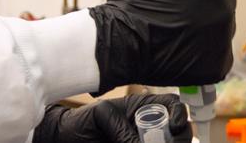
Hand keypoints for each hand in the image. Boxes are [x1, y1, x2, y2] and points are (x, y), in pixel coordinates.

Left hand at [33, 94, 191, 142]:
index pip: (173, 106)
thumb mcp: (100, 116)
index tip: (176, 126)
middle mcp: (149, 128)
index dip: (180, 114)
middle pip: (179, 133)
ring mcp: (142, 141)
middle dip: (180, 138)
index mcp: (143, 109)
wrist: (65, 140)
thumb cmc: (80, 122)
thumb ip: (120, 128)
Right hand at [90, 0, 235, 91]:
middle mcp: (224, 12)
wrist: (116, 46)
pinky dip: (204, 50)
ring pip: (220, 24)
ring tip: (172, 26)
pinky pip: (217, 52)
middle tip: (172, 6)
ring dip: (204, 23)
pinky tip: (180, 46)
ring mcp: (222, 42)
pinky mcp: (216, 66)